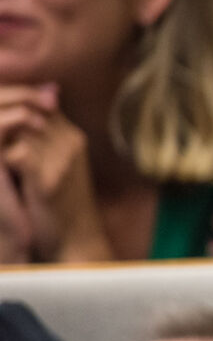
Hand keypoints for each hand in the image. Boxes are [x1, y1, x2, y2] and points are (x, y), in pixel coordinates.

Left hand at [0, 84, 103, 261]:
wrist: (77, 241)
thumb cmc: (63, 204)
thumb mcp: (59, 164)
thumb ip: (47, 135)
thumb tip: (40, 99)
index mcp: (73, 136)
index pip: (37, 102)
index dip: (12, 109)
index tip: (6, 135)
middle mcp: (71, 143)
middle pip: (26, 110)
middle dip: (4, 124)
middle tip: (6, 151)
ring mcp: (62, 160)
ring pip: (19, 128)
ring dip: (2, 140)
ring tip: (5, 160)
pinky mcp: (48, 181)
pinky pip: (17, 153)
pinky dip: (4, 159)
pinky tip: (5, 170)